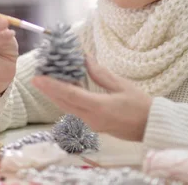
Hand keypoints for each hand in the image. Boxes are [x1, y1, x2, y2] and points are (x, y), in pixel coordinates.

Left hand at [31, 55, 151, 141]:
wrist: (152, 127)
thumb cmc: (141, 105)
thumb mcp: (122, 85)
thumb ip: (101, 73)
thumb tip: (84, 59)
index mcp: (99, 107)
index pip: (70, 95)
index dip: (52, 86)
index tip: (38, 78)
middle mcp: (91, 118)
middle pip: (64, 103)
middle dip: (48, 90)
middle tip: (35, 77)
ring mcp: (92, 123)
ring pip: (68, 108)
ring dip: (55, 95)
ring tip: (44, 81)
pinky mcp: (94, 124)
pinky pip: (75, 110)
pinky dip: (66, 99)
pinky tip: (62, 90)